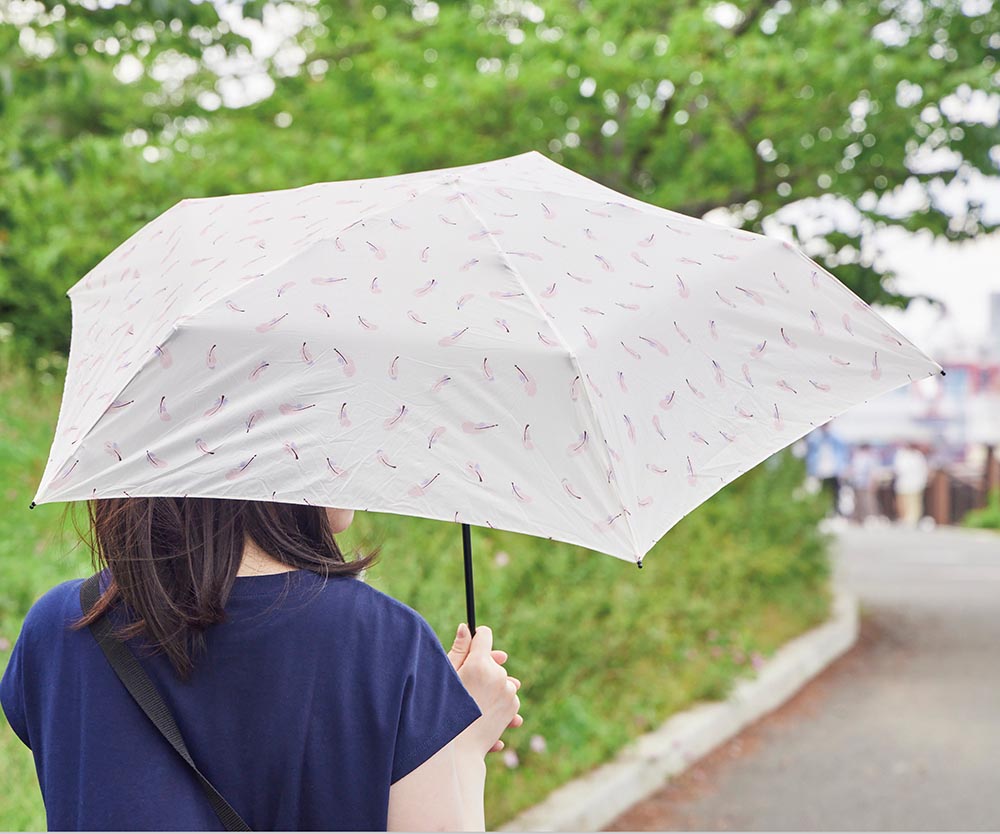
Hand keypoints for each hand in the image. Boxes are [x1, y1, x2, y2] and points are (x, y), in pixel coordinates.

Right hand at [448, 623, 522, 754]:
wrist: (456, 753)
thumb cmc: (442, 712)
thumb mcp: (446, 679)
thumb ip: (459, 650)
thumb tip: (466, 627)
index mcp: (479, 664)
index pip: (484, 636)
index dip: (477, 639)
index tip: (472, 646)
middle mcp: (498, 677)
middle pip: (494, 661)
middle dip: (484, 668)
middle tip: (467, 684)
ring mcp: (508, 694)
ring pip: (502, 680)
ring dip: (492, 686)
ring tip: (474, 702)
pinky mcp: (513, 709)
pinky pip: (507, 697)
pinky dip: (498, 702)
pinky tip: (483, 712)